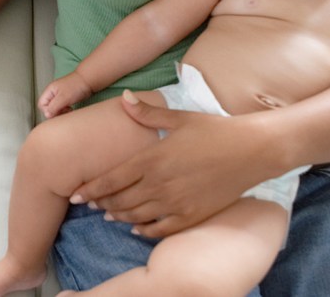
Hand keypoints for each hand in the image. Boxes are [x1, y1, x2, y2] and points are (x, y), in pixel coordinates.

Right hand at [37, 72, 92, 118]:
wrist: (88, 81)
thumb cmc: (75, 86)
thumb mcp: (63, 97)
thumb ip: (54, 107)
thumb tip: (46, 115)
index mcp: (49, 91)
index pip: (41, 105)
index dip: (48, 111)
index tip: (57, 112)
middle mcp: (53, 94)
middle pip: (48, 107)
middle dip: (55, 112)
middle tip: (64, 111)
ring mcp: (59, 96)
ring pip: (55, 108)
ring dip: (60, 112)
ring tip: (68, 110)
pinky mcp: (66, 99)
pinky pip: (61, 108)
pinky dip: (65, 110)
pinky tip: (71, 109)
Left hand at [69, 90, 276, 236]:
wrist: (253, 150)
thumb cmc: (214, 130)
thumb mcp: (178, 118)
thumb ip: (146, 113)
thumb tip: (122, 97)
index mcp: (152, 158)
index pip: (111, 179)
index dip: (91, 189)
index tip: (76, 195)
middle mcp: (159, 183)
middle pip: (120, 201)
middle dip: (101, 204)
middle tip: (90, 206)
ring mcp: (176, 202)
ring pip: (137, 216)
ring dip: (119, 217)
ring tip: (108, 216)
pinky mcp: (192, 215)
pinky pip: (161, 229)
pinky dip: (145, 231)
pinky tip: (137, 229)